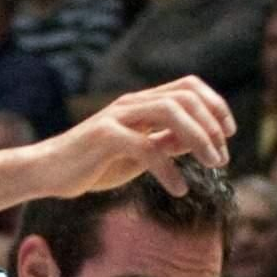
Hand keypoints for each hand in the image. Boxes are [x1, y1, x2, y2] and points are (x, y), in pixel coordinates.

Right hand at [43, 78, 234, 198]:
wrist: (48, 173)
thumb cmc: (93, 165)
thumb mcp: (138, 154)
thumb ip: (165, 143)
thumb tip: (200, 141)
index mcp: (141, 103)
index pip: (188, 87)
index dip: (214, 105)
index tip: (228, 134)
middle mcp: (131, 103)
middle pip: (184, 96)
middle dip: (212, 124)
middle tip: (222, 157)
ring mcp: (117, 117)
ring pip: (170, 111)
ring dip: (199, 138)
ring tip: (213, 165)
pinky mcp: (104, 137)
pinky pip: (145, 147)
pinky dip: (168, 169)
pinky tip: (179, 189)